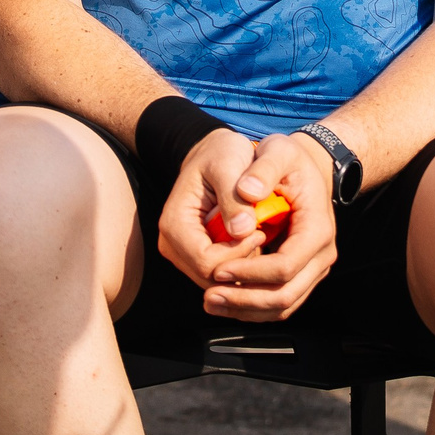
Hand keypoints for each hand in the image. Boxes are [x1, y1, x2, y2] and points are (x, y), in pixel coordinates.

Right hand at [158, 125, 261, 287]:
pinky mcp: (194, 256)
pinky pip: (219, 275)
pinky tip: (252, 241)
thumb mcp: (229, 163)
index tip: (260, 231)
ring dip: (242, 266)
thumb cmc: (221, 153)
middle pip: (210, 278)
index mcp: (174, 224)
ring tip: (258, 234)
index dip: (238, 255)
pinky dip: (239, 264)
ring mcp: (181, 253)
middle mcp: (171, 245)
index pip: (206, 263)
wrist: (214, 152)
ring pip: (216, 281)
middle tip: (262, 234)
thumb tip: (242, 231)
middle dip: (242, 264)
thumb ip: (234, 197)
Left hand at [187, 131, 341, 321]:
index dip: (250, 272)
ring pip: (281, 306)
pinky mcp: (301, 276)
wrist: (306, 169)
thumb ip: (263, 169)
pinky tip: (226, 301)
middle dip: (244, 299)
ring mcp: (313, 269)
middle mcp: (321, 256)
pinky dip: (252, 308)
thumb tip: (246, 192)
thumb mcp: (278, 150)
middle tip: (209, 295)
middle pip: (284, 295)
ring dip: (245, 309)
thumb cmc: (290, 161)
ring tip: (211, 302)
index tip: (219, 268)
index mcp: (317, 228)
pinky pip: (278, 304)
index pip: (285, 266)